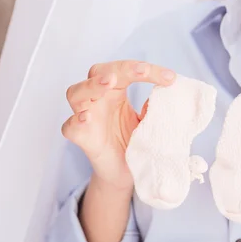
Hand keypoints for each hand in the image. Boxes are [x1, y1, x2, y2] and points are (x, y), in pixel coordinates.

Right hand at [62, 60, 175, 189]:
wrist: (125, 173)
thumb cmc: (133, 142)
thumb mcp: (148, 123)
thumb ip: (153, 109)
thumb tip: (164, 95)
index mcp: (115, 91)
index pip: (126, 70)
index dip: (148, 71)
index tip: (170, 78)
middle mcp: (98, 99)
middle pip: (97, 72)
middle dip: (118, 68)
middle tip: (140, 71)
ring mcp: (86, 116)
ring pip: (76, 93)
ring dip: (93, 85)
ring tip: (110, 82)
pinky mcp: (80, 136)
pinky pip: (70, 126)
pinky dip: (76, 121)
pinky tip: (86, 119)